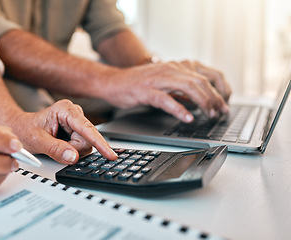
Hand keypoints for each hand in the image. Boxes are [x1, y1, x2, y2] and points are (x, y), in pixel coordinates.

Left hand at [6, 99, 117, 164]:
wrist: (20, 128)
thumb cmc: (25, 129)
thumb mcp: (37, 141)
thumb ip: (55, 149)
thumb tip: (73, 157)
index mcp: (66, 109)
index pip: (87, 129)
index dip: (100, 143)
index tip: (110, 154)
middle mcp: (75, 113)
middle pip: (87, 140)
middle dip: (73, 149)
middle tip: (55, 147)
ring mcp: (78, 122)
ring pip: (85, 145)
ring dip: (71, 150)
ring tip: (55, 144)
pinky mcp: (78, 130)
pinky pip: (82, 146)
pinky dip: (71, 150)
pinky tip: (61, 144)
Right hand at [103, 61, 230, 121]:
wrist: (115, 82)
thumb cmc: (140, 84)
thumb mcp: (167, 82)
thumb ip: (183, 88)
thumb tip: (201, 101)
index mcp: (179, 66)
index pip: (209, 74)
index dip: (222, 89)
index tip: (225, 103)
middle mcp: (172, 69)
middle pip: (202, 81)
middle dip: (215, 98)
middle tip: (220, 113)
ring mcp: (159, 79)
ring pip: (188, 87)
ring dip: (203, 102)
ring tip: (210, 115)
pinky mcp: (147, 90)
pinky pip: (166, 99)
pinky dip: (179, 109)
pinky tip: (188, 118)